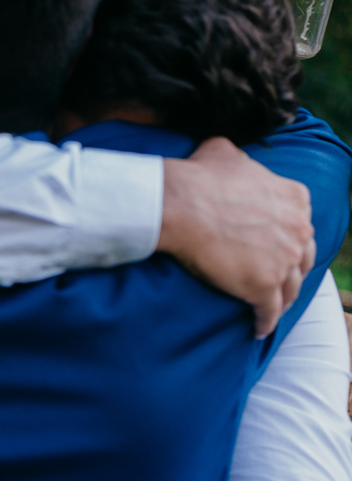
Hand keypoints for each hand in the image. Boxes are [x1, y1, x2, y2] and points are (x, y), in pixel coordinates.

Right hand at [160, 138, 314, 338]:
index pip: (299, 224)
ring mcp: (284, 259)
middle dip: (291, 270)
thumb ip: (240, 160)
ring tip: (270, 308)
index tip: (276, 248)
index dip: (287, 238)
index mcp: (295, 198)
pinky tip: (259, 328)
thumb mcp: (225, 153)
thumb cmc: (197, 178)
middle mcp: (298, 229)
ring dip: (282, 299)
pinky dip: (266, 321)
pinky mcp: (264, 285)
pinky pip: (270, 310)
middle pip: (301, 257)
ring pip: (290, 287)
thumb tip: (228, 155)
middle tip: (277, 280)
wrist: (179, 205)